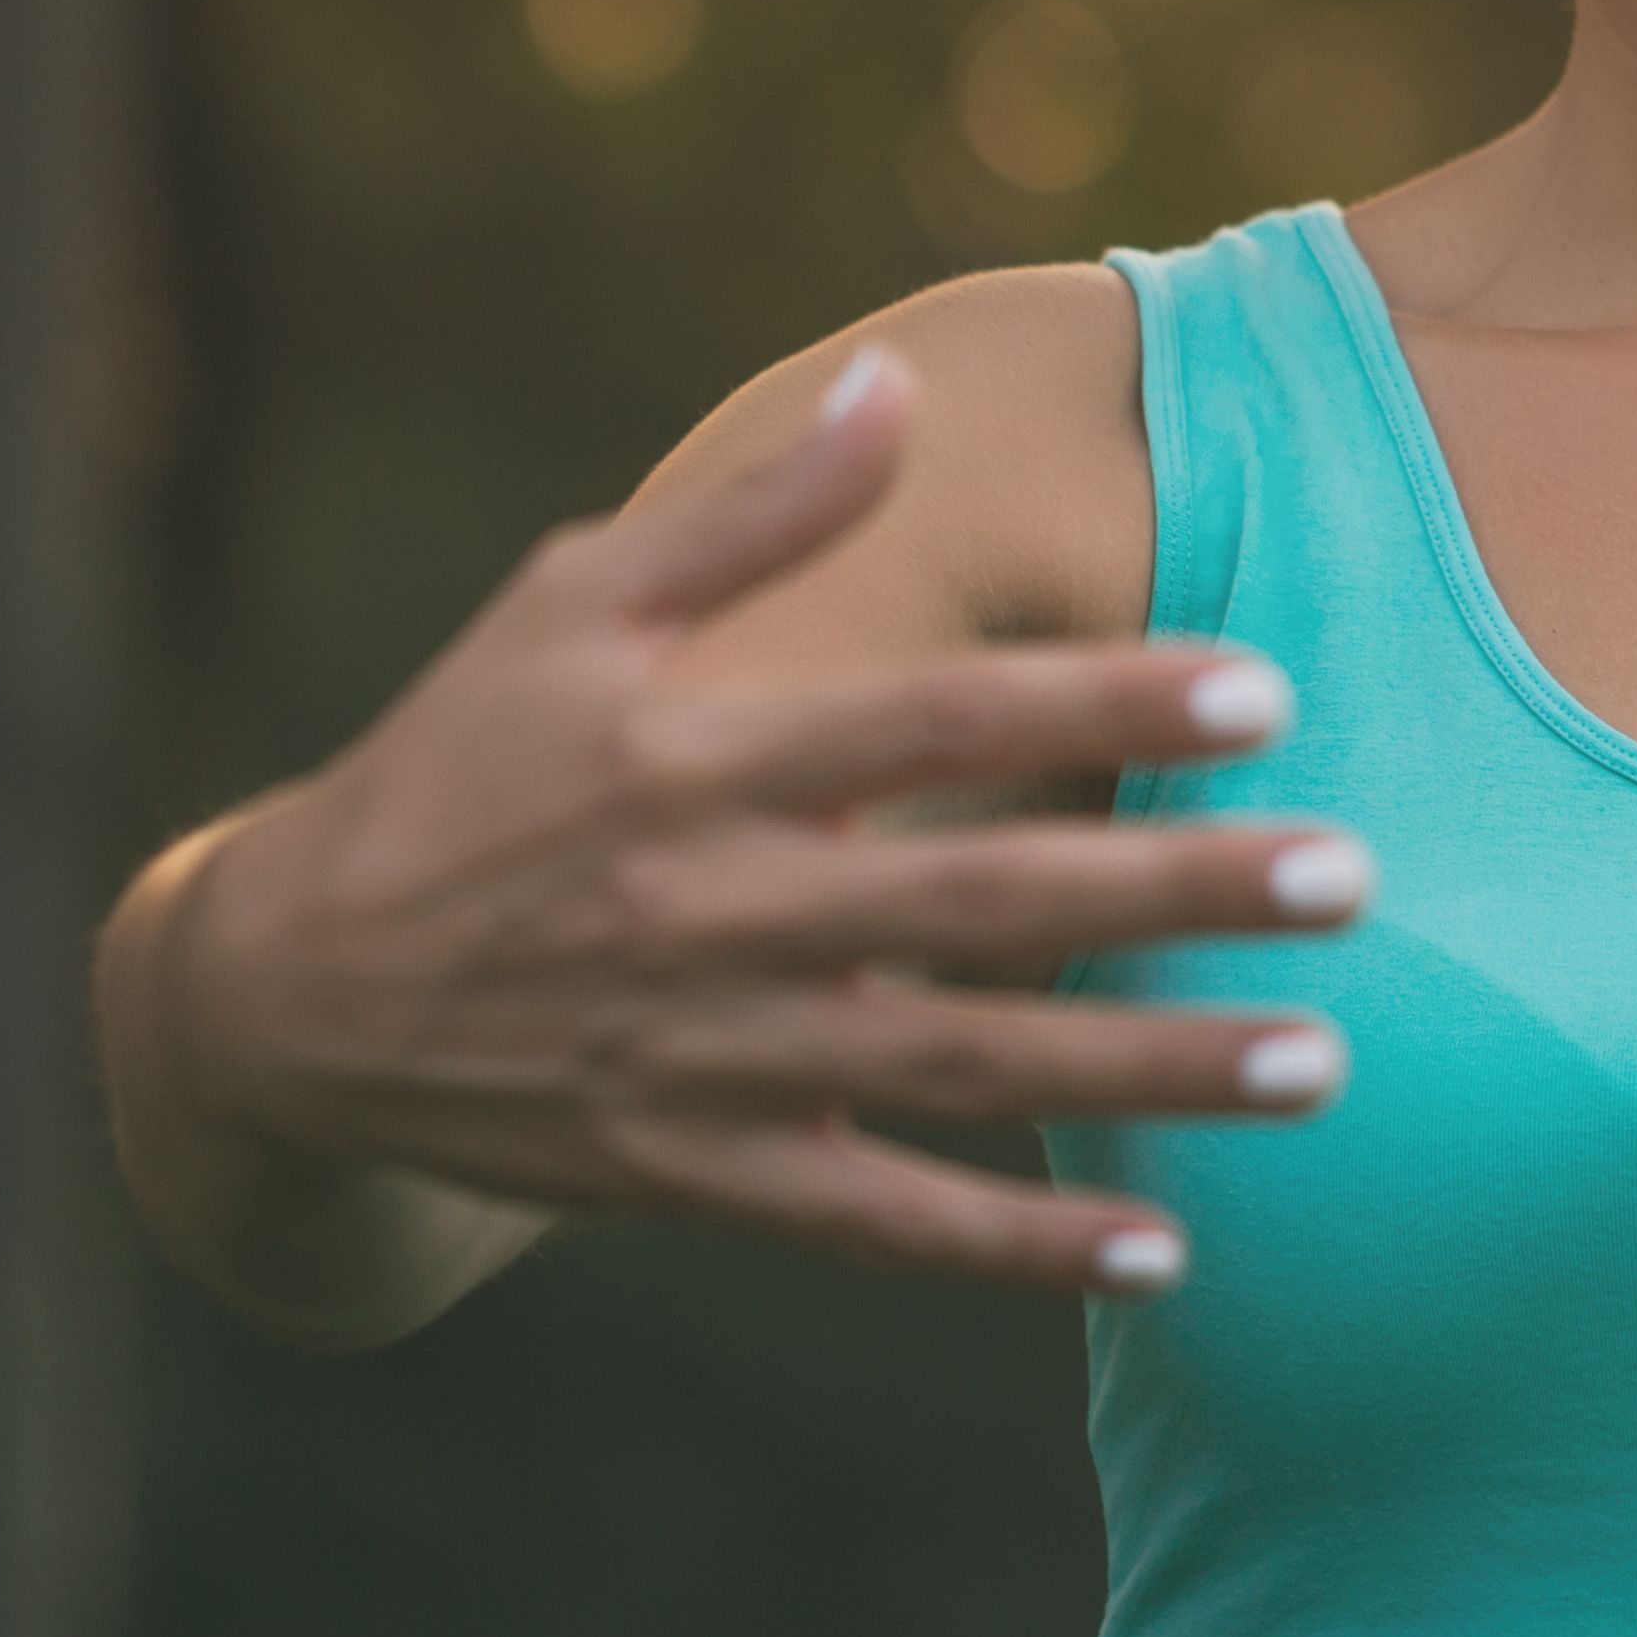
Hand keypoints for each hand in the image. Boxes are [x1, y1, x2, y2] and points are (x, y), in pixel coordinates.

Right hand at [129, 349, 1363, 1297]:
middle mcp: (710, 912)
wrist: (281, 997)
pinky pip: (880, 1226)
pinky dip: (1017, 1249)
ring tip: (1321, 1063)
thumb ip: (749, 510)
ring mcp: (706, 1059)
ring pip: (964, 1073)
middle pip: (983, 901)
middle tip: (1355, 877)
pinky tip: (1164, 1252)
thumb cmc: (456, 762)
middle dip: (1176, 889)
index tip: (1260, 682)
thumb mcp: (569, 605)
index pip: (932, 720)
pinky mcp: (696, 1179)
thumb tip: (896, 384)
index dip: (1097, 698)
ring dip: (1147, 1072)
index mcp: (691, 758)